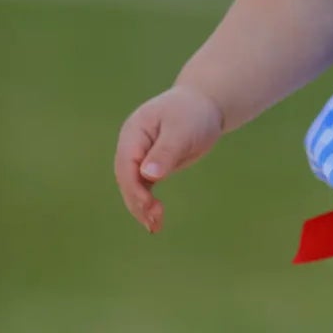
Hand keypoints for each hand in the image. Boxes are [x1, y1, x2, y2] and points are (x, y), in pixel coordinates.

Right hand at [114, 84, 223, 233]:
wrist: (205, 105)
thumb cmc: (193, 113)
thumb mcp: (182, 131)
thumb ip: (166, 152)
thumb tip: (148, 175)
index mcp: (134, 133)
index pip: (126, 164)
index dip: (134, 187)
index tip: (148, 205)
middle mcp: (132, 146)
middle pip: (127, 179)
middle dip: (137, 202)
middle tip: (154, 222)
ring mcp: (139, 156)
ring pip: (134, 186)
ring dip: (142, 207)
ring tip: (156, 227)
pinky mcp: (151, 165)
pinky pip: (145, 187)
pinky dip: (149, 204)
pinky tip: (156, 220)